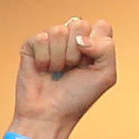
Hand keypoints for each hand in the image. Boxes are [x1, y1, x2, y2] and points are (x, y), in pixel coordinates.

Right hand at [10, 18, 115, 138]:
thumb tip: (81, 38)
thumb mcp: (106, 75)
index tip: (90, 63)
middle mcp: (72, 39)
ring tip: (57, 72)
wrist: (50, 115)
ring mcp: (51, 41)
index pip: (101, 25)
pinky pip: (40, 39)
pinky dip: (43, 59)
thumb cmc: (78, 97)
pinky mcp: (32, 46)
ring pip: (58, 30)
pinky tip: (43, 70)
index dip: (97, 43)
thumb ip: (106, 48)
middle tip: (72, 69)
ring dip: (59, 58)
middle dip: (76, 52)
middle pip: (79, 24)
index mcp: (93, 43)